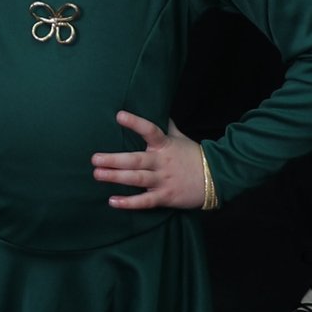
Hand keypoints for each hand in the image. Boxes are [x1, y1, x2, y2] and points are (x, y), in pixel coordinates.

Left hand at [91, 111, 206, 208]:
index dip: (135, 123)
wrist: (217, 179)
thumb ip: (167, 125)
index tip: (119, 115)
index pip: (150, 130)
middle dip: (114, 159)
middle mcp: (162, 162)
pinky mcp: (166, 197)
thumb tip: (159, 108)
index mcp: (165, 145)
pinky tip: (113, 201)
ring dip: (116, 177)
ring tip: (98, 174)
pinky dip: (129, 203)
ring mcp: (164, 180)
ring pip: (137, 179)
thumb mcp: (181, 138)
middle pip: (136, 160)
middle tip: (95, 159)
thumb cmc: (195, 156)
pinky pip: (145, 201)